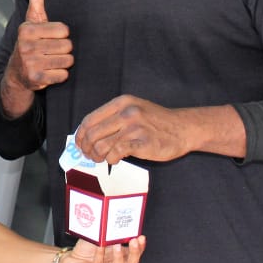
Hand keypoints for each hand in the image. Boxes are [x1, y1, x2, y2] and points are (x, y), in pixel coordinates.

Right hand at [4, 0, 73, 92]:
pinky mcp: (36, 78)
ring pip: (67, 61)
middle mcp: (26, 45)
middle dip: (63, 50)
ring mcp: (30, 63)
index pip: (65, 30)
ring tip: (49, 62)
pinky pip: (63, 75)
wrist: (17, 74)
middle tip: (49, 52)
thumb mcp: (32, 19)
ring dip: (62, 63)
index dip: (61, 35)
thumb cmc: (30, 43)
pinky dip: (59, 76)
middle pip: (67, 46)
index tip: (49, 38)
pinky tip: (48, 72)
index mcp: (27, 28)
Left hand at [58, 236, 145, 262]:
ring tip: (118, 245)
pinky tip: (100, 247)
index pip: (135, 254)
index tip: (141, 237)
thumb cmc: (86, 248)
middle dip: (134, 252)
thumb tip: (112, 219)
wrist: (70, 259)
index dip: (140, 247)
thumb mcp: (98, 237)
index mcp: (120, 257)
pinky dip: (99, 257)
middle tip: (135, 241)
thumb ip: (106, 232)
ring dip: (119, 257)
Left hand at [76, 95, 190, 163]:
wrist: (184, 128)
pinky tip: (115, 160)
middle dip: (87, 148)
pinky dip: (112, 159)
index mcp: (121, 102)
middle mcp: (126, 112)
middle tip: (90, 156)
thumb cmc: (155, 122)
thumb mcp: (132, 110)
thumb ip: (112, 118)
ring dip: (98, 156)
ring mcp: (135, 127)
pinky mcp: (143, 142)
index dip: (80, 135)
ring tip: (102, 159)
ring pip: (102, 145)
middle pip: (92, 134)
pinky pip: (117, 153)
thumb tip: (87, 135)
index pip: (89, 120)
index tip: (79, 145)